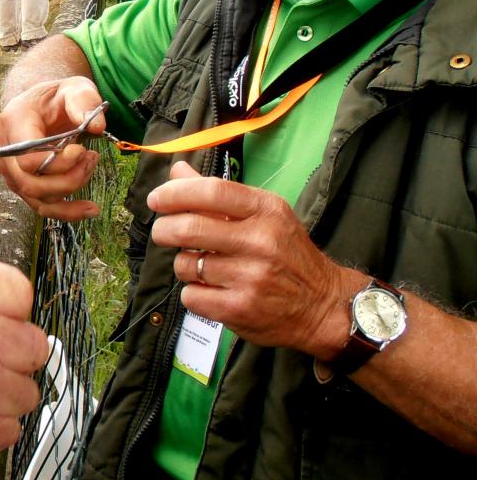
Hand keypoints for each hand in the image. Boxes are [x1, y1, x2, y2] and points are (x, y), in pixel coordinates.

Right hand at [0, 77, 104, 220]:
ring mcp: (11, 171)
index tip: (82, 149)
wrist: (44, 105)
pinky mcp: (22, 185)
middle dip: (68, 179)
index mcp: (14, 123)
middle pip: (31, 183)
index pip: (27, 158)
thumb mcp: (73, 87)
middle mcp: (5, 151)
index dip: (58, 162)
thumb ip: (85, 101)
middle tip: (91, 158)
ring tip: (90, 169)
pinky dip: (67, 212)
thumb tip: (97, 126)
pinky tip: (89, 209)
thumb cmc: (57, 97)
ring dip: (71, 192)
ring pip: (37, 199)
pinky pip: (42, 207)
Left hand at [149, 161, 357, 357]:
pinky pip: (191, 295)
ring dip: (184, 264)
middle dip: (164, 229)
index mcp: (267, 211)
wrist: (322, 306)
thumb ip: (218, 195)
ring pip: (185, 264)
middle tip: (163, 233)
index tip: (156, 199)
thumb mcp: (264, 216)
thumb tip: (177, 172)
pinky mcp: (239, 308)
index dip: (175, 193)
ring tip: (203, 266)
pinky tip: (212, 290)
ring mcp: (250, 276)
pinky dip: (194, 293)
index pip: (211, 191)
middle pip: (189, 228)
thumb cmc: (286, 254)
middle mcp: (261, 241)